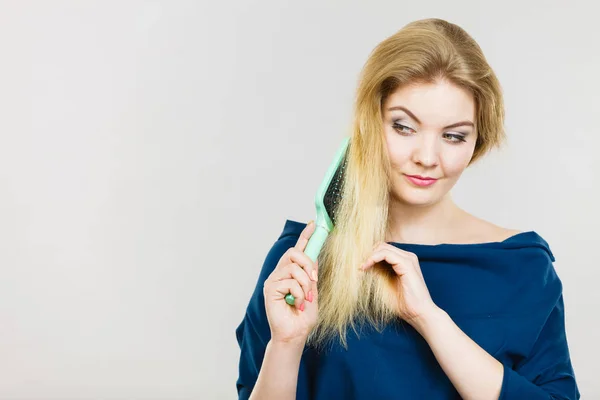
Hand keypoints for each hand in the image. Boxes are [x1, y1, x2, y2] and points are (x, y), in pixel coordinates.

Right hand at [263, 221, 318, 344]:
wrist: (295, 335)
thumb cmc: (303, 317)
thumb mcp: (313, 292)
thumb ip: (311, 276)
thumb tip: (314, 258)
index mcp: (292, 273)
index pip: (298, 250)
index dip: (305, 236)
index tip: (313, 224)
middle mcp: (281, 273)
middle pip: (294, 253)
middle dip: (308, 264)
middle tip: (314, 279)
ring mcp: (274, 280)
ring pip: (294, 268)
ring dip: (305, 284)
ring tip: (305, 299)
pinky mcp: (270, 288)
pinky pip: (290, 282)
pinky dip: (298, 294)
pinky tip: (296, 304)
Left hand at [359, 242, 438, 325]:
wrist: (418, 314)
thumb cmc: (402, 303)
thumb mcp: (383, 285)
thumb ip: (375, 273)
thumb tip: (360, 266)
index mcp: (402, 260)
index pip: (381, 249)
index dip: (367, 255)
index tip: (356, 265)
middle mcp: (406, 256)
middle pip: (380, 245)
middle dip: (366, 253)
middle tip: (356, 265)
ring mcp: (408, 259)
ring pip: (382, 247)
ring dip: (368, 255)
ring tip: (359, 267)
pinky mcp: (407, 264)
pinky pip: (386, 254)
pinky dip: (373, 258)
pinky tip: (365, 267)